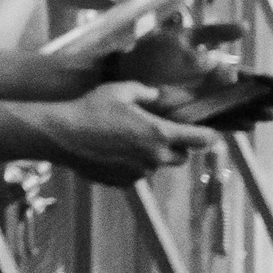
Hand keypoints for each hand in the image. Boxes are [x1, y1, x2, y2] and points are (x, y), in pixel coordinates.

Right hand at [44, 81, 219, 184]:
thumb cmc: (90, 108)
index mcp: (159, 133)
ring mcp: (138, 172)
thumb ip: (145, 92)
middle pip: (181, 158)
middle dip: (177, 147)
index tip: (211, 134)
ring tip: (127, 140)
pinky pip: (136, 174)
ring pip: (156, 166)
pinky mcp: (122, 182)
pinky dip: (131, 165)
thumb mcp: (120, 90)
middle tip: (161, 134)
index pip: (199, 139)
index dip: (209, 136)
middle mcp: (154, 157)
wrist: (61, 134)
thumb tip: (157, 95)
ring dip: (151, 156)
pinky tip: (113, 151)